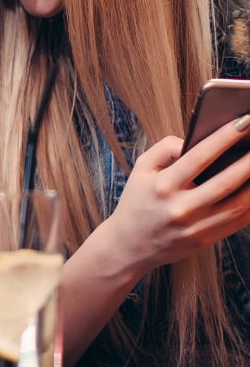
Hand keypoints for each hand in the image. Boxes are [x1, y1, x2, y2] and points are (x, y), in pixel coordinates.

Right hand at [106, 118, 249, 276]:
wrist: (130, 245)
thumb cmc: (137, 201)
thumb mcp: (141, 168)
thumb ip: (166, 148)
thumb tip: (196, 139)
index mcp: (163, 186)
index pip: (199, 157)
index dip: (225, 137)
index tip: (244, 121)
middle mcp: (181, 208)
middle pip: (225, 182)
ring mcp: (195, 228)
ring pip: (238, 205)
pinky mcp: (205, 240)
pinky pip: (238, 222)